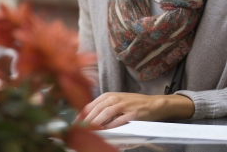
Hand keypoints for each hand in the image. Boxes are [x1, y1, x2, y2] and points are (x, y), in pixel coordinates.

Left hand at [76, 92, 194, 128]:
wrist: (152, 104)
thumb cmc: (133, 104)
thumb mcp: (116, 102)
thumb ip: (102, 108)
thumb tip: (87, 118)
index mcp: (108, 96)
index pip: (90, 105)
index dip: (81, 115)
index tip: (74, 124)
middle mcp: (114, 98)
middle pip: (96, 110)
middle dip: (86, 121)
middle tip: (78, 130)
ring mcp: (123, 105)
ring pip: (105, 114)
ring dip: (95, 123)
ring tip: (88, 131)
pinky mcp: (131, 114)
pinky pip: (118, 120)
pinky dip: (110, 126)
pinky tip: (104, 131)